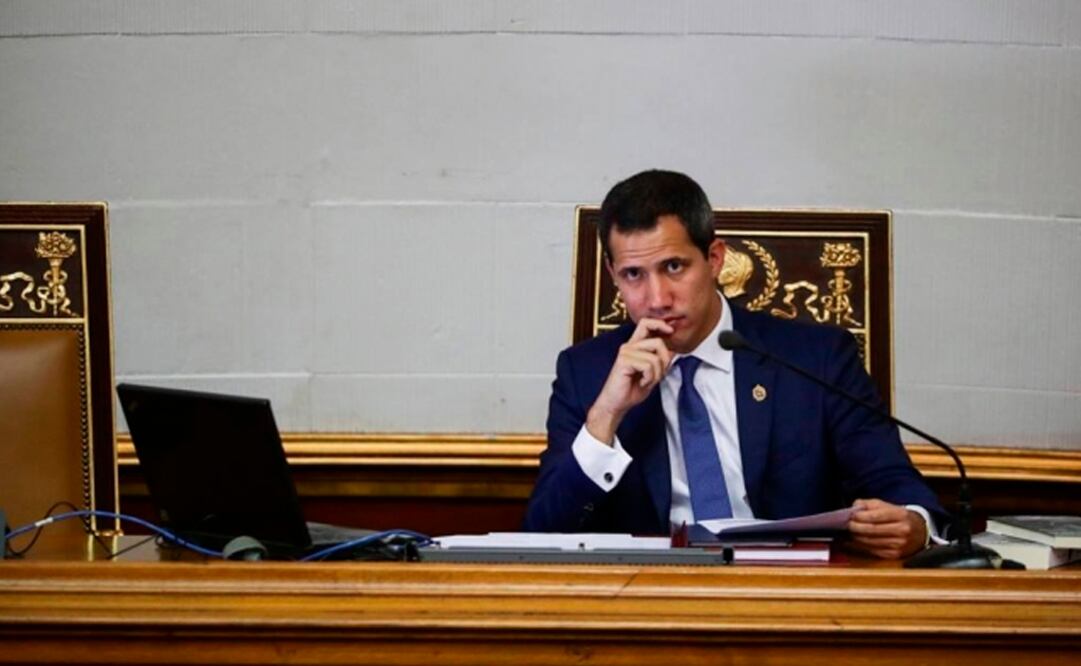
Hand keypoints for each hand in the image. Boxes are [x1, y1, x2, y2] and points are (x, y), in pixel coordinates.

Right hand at [586, 318, 673, 444]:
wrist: (616, 404)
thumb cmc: (631, 390)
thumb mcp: (652, 374)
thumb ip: (660, 361)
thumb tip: (673, 350)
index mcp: (634, 346)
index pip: (646, 323)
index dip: (660, 324)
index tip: (670, 330)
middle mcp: (629, 346)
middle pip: (657, 342)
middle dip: (665, 360)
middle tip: (658, 374)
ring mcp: (626, 353)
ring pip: (655, 358)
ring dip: (656, 374)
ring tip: (647, 381)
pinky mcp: (624, 361)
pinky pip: (648, 366)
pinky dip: (649, 378)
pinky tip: (641, 383)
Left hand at [846, 498, 927, 559]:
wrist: (921, 531)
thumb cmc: (900, 517)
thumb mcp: (888, 506)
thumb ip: (869, 505)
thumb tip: (853, 508)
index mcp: (900, 515)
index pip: (876, 516)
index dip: (860, 517)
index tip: (850, 515)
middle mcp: (902, 530)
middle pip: (872, 530)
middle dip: (855, 527)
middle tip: (845, 524)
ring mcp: (899, 545)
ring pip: (870, 542)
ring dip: (855, 537)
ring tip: (847, 531)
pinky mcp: (895, 555)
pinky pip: (872, 551)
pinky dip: (859, 546)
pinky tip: (852, 541)